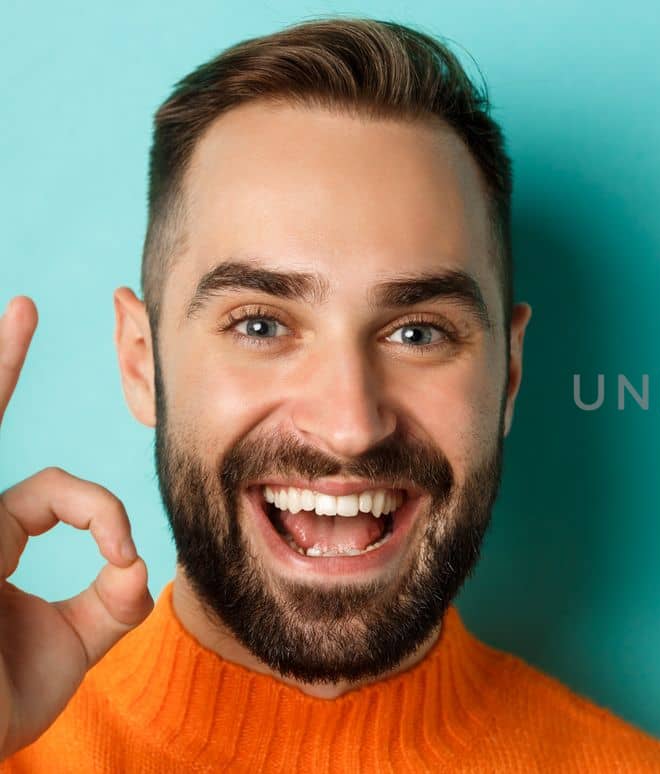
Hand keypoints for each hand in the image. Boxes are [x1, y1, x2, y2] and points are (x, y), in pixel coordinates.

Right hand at [0, 296, 153, 758]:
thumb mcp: (70, 645)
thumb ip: (110, 602)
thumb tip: (142, 569)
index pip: (52, 491)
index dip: (102, 514)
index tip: (122, 556)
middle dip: (0, 367)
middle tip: (24, 309)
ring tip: (16, 315)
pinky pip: (12, 498)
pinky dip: (41, 468)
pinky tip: (3, 354)